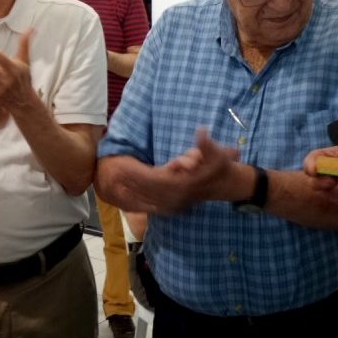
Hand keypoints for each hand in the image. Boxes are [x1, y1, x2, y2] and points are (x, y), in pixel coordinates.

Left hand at [109, 128, 241, 212]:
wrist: (226, 185)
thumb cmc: (219, 166)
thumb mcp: (217, 152)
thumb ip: (207, 144)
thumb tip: (202, 131)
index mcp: (182, 184)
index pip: (153, 179)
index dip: (136, 174)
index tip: (121, 166)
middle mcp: (175, 197)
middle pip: (145, 190)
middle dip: (128, 182)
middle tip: (111, 171)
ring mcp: (173, 204)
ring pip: (145, 199)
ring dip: (129, 191)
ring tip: (113, 181)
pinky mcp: (172, 206)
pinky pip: (149, 205)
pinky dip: (136, 200)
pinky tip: (124, 195)